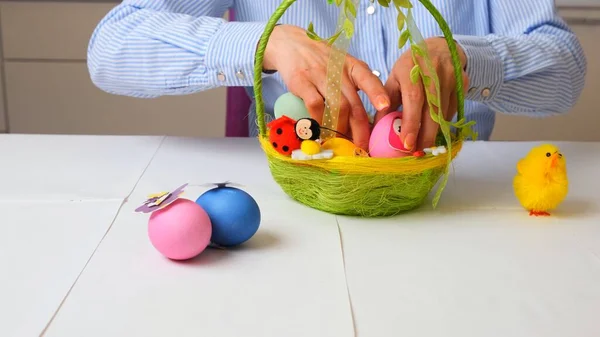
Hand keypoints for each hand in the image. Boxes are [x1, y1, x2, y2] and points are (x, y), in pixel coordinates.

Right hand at [263, 24, 389, 149]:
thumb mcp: (343, 65)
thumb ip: (355, 86)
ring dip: (342, 128)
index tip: (385, 107)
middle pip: (354, 103)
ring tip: (342, 141)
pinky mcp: (302, 81)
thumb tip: (366, 120)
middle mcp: (339, 70)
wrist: (292, 44)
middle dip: (360, 129)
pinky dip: (321, 121)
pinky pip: (315, 105)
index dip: (377, 93)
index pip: (368, 79)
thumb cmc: (322, 61)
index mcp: (352, 66)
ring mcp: (319, 75)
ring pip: (338, 106)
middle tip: (363, 146)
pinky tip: (322, 130)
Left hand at [379, 37, 468, 151]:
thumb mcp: (395, 78)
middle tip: (418, 153)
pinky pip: (453, 109)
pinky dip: (444, 123)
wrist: (440, 48)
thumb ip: (387, 101)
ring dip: (435, 132)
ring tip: (425, 147)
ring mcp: (450, 76)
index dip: (411, 122)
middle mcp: (432, 71)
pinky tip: (435, 131)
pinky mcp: (462, 82)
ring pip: (444, 111)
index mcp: (410, 68)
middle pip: (432, 108)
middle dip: (425, 134)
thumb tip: (378, 128)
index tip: (407, 143)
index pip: (413, 98)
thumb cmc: (412, 66)